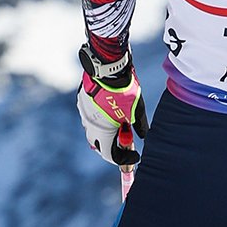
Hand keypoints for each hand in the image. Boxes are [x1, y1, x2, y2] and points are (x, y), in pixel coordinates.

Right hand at [77, 47, 147, 166]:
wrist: (108, 67)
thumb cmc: (124, 90)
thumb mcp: (138, 110)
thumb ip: (140, 126)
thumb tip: (144, 135)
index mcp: (102, 133)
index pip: (111, 156)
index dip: (125, 159)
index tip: (136, 155)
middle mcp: (89, 126)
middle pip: (101, 145)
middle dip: (114, 147)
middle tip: (127, 143)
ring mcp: (84, 113)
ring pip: (94, 130)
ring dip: (107, 132)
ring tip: (121, 124)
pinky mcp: (82, 101)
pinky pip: (91, 116)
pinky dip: (101, 118)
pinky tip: (111, 110)